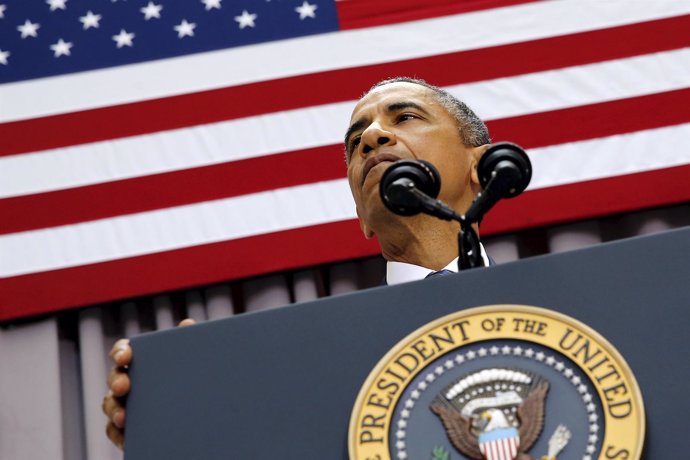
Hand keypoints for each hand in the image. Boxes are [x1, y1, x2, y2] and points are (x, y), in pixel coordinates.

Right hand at [102, 319, 196, 448]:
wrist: (204, 410)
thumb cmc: (194, 377)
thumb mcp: (195, 359)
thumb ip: (189, 341)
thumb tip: (186, 325)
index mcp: (144, 360)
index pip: (125, 350)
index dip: (122, 351)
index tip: (125, 356)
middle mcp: (131, 380)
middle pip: (115, 377)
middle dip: (116, 380)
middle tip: (123, 386)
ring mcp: (127, 403)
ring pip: (111, 404)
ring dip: (115, 409)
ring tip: (124, 418)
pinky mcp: (128, 427)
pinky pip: (115, 431)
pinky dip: (118, 434)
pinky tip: (126, 437)